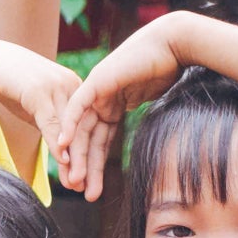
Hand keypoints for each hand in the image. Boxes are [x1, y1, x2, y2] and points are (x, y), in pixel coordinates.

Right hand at [0, 40, 80, 173]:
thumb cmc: (12, 86)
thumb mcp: (37, 107)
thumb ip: (52, 123)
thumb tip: (63, 151)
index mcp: (75, 88)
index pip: (87, 126)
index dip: (89, 155)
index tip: (88, 180)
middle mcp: (71, 85)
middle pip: (83, 130)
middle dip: (85, 162)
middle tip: (87, 189)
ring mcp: (57, 86)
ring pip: (70, 129)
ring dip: (74, 159)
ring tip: (75, 183)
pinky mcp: (40, 91)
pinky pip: (52, 122)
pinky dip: (58, 143)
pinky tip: (63, 161)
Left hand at [57, 15, 188, 200]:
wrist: (174, 44)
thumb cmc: (170, 69)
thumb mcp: (152, 100)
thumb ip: (142, 116)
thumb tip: (154, 138)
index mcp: (112, 106)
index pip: (99, 141)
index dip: (94, 166)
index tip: (92, 190)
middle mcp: (100, 100)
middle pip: (87, 139)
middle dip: (83, 167)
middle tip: (80, 192)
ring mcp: (97, 90)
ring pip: (81, 129)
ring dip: (76, 156)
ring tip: (75, 181)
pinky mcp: (97, 81)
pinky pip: (78, 107)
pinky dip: (70, 126)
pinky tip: (63, 145)